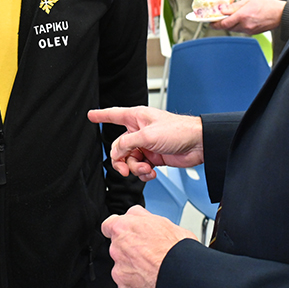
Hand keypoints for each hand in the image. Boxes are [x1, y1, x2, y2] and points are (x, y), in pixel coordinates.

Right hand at [88, 106, 202, 181]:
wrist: (198, 145)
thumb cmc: (178, 131)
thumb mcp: (147, 136)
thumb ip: (127, 144)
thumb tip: (116, 153)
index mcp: (137, 117)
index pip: (113, 115)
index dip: (101, 115)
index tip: (91, 115)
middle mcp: (140, 130)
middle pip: (119, 146)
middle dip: (121, 160)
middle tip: (124, 169)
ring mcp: (147, 145)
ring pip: (129, 160)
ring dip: (135, 168)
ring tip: (145, 169)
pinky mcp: (154, 157)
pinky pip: (140, 167)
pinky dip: (143, 173)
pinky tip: (151, 172)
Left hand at [102, 205, 195, 287]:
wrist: (183, 277)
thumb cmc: (177, 250)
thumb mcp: (162, 221)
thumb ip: (142, 217)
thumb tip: (138, 215)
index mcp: (123, 229)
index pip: (109, 225)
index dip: (117, 229)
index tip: (121, 232)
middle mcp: (117, 250)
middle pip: (118, 249)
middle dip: (130, 251)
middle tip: (149, 254)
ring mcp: (119, 272)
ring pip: (123, 269)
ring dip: (133, 270)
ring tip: (153, 270)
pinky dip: (137, 287)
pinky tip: (151, 282)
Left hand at [216, 0, 285, 33]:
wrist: (281, 14)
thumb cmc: (267, 5)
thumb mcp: (248, 0)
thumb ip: (234, 6)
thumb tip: (222, 9)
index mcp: (242, 16)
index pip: (224, 23)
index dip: (215, 23)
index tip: (209, 21)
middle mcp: (245, 25)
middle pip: (227, 27)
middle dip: (220, 23)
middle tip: (215, 19)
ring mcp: (249, 30)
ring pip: (233, 29)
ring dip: (228, 24)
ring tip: (226, 17)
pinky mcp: (252, 32)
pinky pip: (241, 29)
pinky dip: (236, 25)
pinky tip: (238, 19)